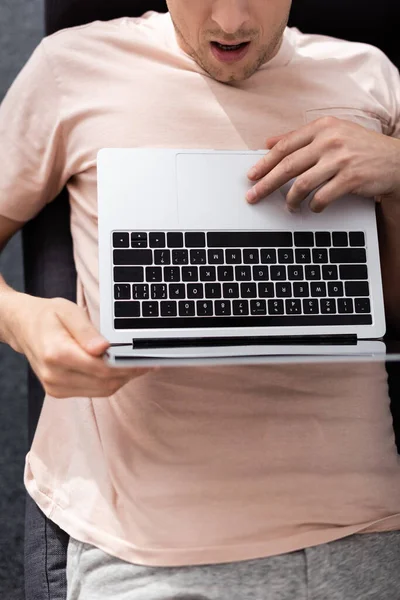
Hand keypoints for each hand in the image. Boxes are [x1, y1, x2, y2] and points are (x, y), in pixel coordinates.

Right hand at [9, 295, 151, 397]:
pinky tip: (120, 369)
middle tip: (151, 361)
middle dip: (130, 373)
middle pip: (104, 382)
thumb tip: (104, 348)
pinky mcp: (58, 391)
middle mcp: (54, 375)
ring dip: (122, 379)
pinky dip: (109, 382)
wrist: (22, 327)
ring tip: (139, 364)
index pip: (101, 368)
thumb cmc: (47, 316)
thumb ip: (87, 331)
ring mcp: (55, 386)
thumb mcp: (68, 311)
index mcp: (56, 353)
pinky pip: (93, 391)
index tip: (147, 359)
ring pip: (101, 390)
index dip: (128, 366)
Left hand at [246, 116, 399, 211]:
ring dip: (290, 200)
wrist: (395, 160)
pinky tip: (312, 208)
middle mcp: (330, 140)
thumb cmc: (360, 147)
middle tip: (254, 196)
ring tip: (288, 206)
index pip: (285, 146)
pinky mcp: (350, 178)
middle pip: (288, 166)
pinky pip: (321, 197)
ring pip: (301, 184)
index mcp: (323, 127)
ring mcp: (340, 159)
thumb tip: (269, 142)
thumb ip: (300, 137)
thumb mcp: (332, 134)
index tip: (251, 176)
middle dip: (266, 184)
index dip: (264, 163)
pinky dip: (313, 206)